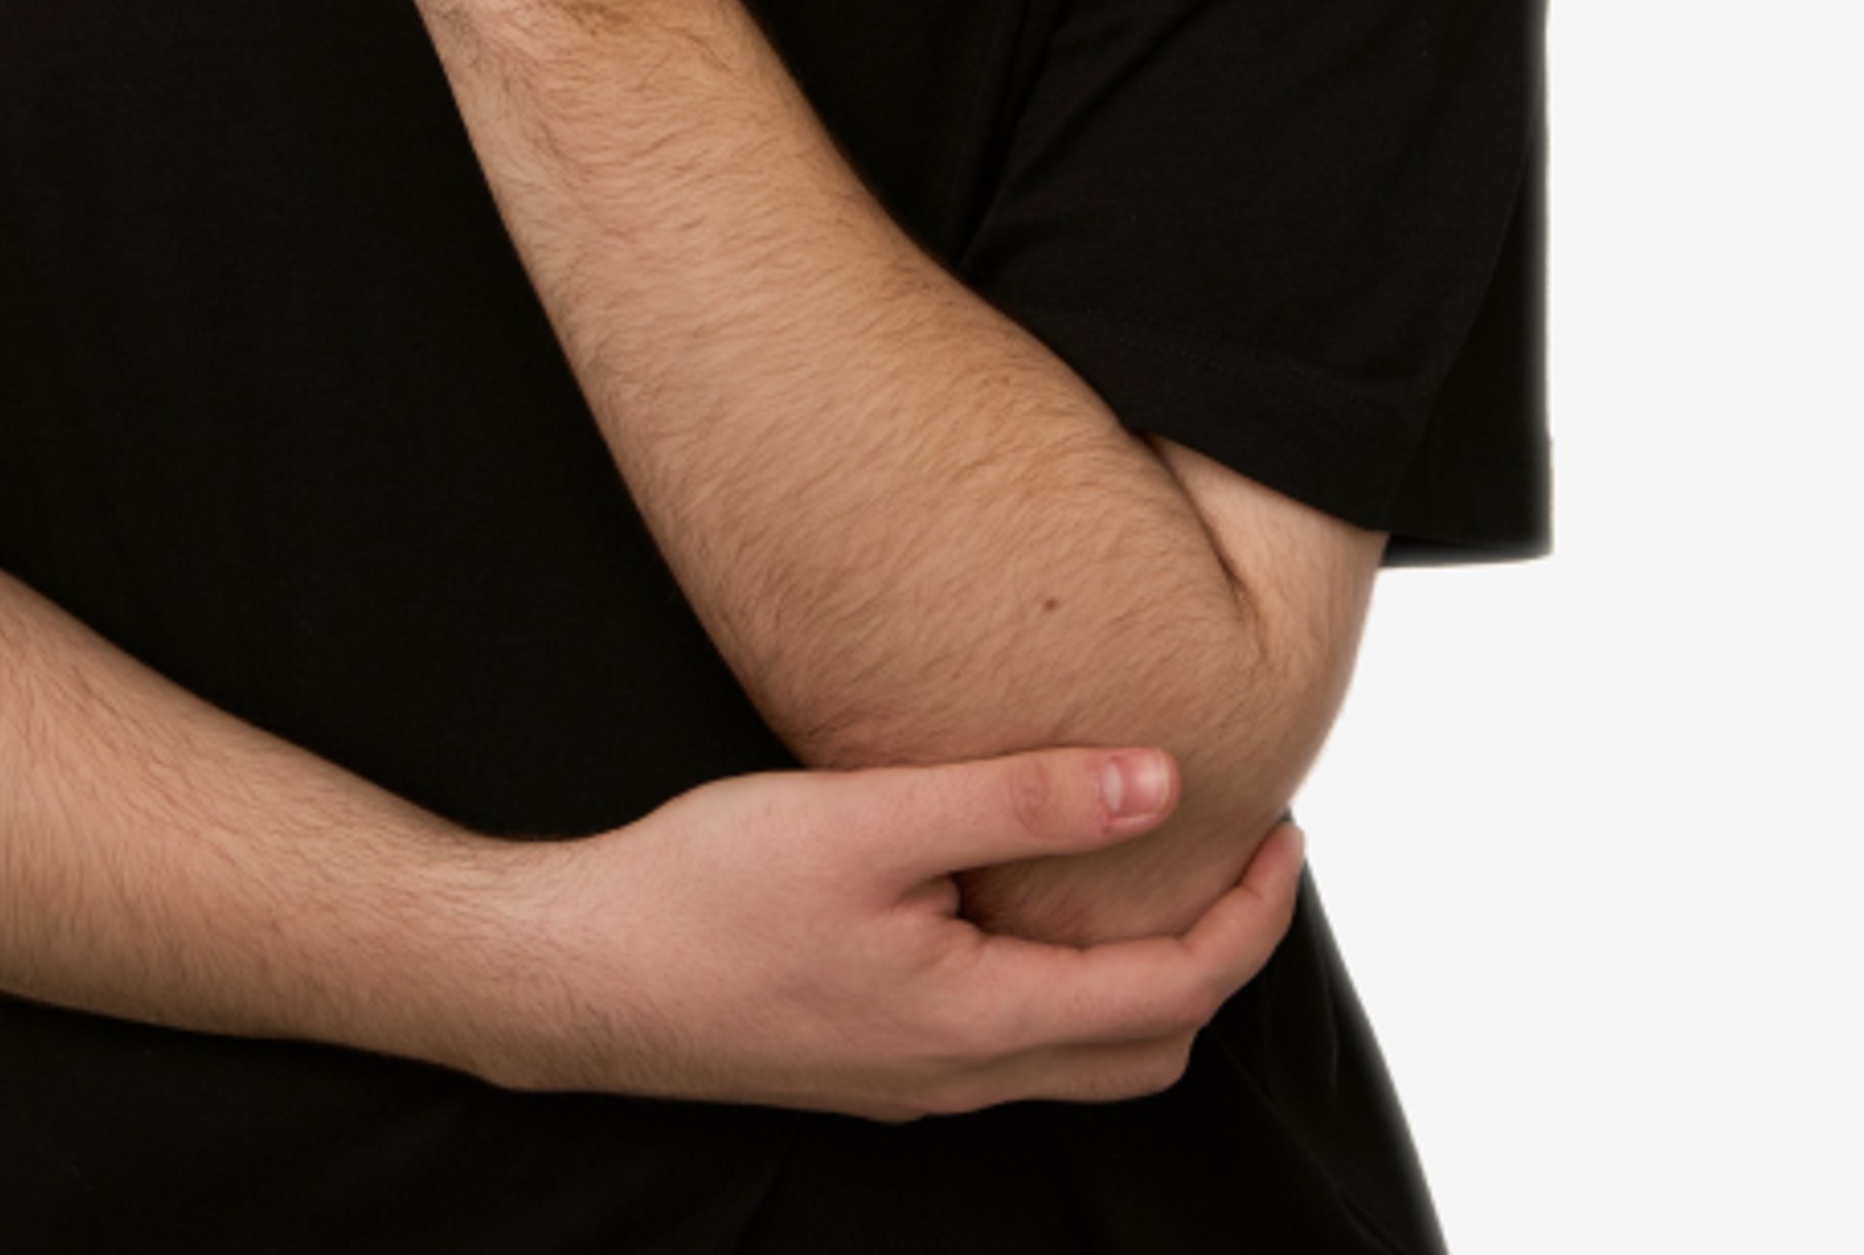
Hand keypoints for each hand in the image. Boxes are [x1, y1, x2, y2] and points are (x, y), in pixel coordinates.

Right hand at [484, 743, 1303, 1120]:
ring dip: (1143, 975)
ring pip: (1080, 1055)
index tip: (1283, 832)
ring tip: (1144, 862)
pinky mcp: (872, 1060)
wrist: (579, 976)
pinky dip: (1065, 981)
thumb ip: (1018, 801)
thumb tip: (1158, 784)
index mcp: (982, 1022)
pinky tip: (1023, 896)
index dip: (1249, 918)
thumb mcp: (870, 820)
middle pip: (1147, 1048)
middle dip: (1216, 956)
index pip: (1174, 994)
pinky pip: (1013, 1041)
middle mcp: (963, 1074)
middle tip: (1235, 851)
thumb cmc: (708, 895)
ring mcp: (915, 1080)